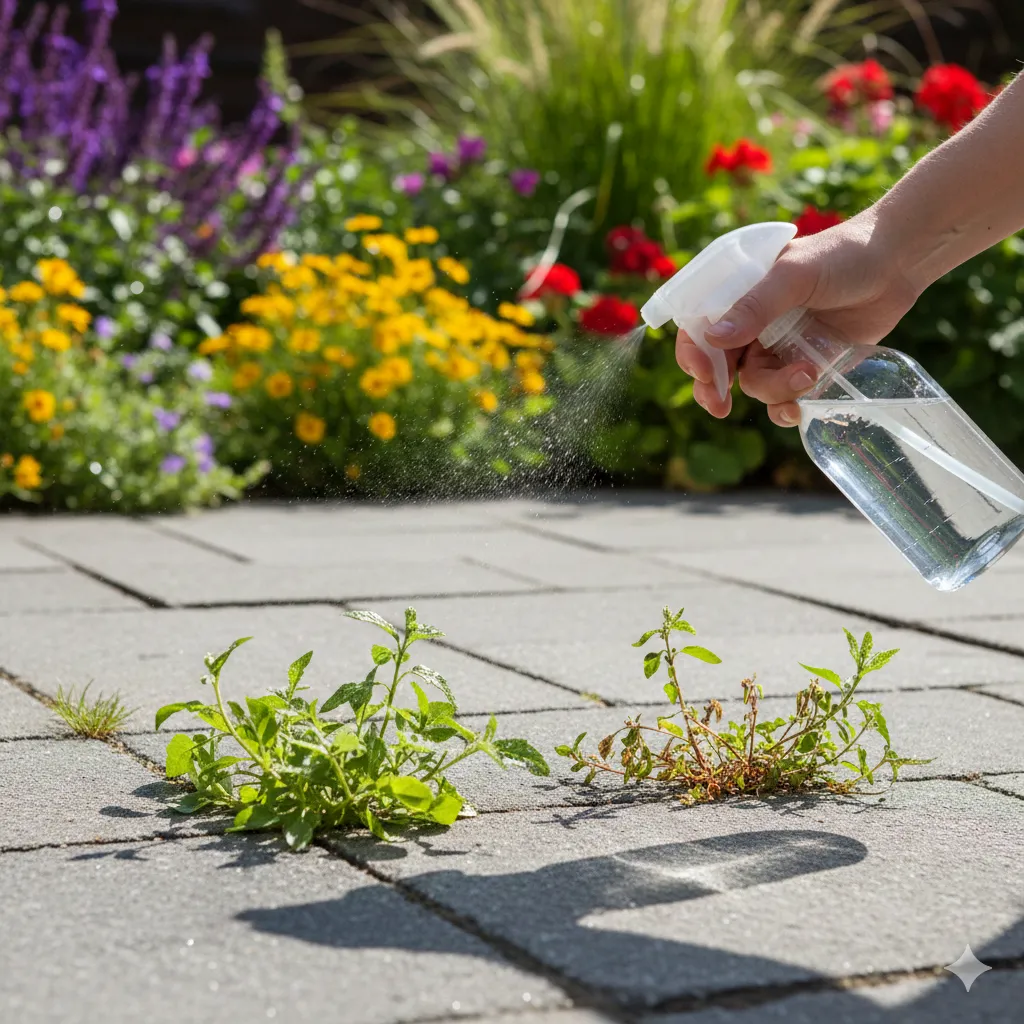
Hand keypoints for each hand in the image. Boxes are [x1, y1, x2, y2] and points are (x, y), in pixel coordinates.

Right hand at [675, 210, 919, 426]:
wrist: (897, 265)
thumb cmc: (842, 255)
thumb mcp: (795, 275)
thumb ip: (757, 306)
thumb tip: (715, 339)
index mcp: (737, 297)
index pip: (698, 329)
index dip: (694, 354)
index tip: (706, 374)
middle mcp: (752, 326)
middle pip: (718, 367)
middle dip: (715, 391)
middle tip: (720, 407)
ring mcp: (777, 349)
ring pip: (755, 386)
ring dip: (774, 390)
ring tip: (807, 375)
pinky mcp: (805, 367)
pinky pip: (784, 398)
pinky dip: (788, 407)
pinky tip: (801, 407)